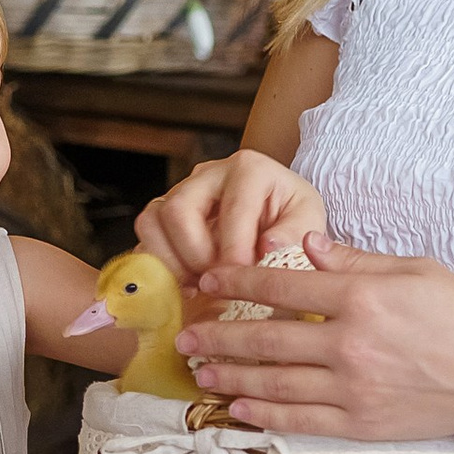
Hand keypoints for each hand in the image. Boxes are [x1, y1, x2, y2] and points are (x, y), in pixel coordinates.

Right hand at [134, 148, 328, 279]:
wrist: (273, 216)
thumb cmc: (290, 217)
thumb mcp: (308, 220)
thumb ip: (296, 234)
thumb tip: (268, 247)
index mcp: (249, 169)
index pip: (232, 207)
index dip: (234, 249)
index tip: (243, 280)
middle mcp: (207, 174)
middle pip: (179, 210)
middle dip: (196, 255)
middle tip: (218, 281)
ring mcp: (180, 193)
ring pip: (153, 221)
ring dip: (173, 262)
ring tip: (201, 284)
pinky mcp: (162, 216)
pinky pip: (145, 240)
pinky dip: (161, 268)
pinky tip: (189, 285)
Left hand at [177, 239, 453, 439]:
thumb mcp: (418, 271)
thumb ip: (357, 261)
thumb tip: (307, 246)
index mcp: (363, 298)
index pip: (282, 288)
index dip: (238, 283)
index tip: (209, 282)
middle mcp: (350, 344)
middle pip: (266, 340)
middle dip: (218, 337)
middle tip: (185, 336)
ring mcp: (354, 388)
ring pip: (274, 384)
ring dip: (230, 378)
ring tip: (200, 372)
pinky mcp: (362, 424)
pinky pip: (300, 419)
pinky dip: (264, 414)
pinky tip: (239, 408)